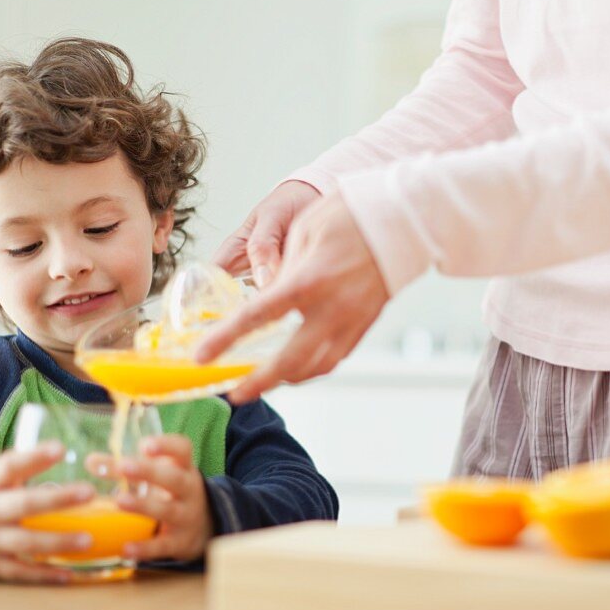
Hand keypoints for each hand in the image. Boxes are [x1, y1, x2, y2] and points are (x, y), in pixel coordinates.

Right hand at [0, 443, 95, 583]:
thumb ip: (21, 467)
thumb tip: (60, 450)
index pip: (10, 466)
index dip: (34, 457)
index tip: (60, 449)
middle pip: (23, 504)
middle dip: (57, 499)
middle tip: (89, 492)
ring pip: (25, 542)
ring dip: (57, 542)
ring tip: (87, 540)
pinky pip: (20, 572)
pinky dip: (44, 575)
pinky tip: (69, 575)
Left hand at [114, 435, 212, 561]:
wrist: (203, 528)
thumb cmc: (170, 493)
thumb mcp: (154, 477)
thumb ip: (122, 468)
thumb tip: (90, 461)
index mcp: (183, 468)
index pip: (182, 449)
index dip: (166, 445)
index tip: (144, 445)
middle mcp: (189, 490)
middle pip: (174, 479)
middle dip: (149, 472)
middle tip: (124, 466)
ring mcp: (187, 516)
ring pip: (168, 510)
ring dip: (143, 505)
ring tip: (119, 500)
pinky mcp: (180, 542)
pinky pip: (163, 545)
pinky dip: (145, 548)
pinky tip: (125, 549)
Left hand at [195, 191, 389, 402]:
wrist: (406, 219)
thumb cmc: (352, 215)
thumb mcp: (304, 230)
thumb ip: (282, 268)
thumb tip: (268, 294)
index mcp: (308, 281)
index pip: (257, 318)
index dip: (226, 340)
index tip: (203, 357)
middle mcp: (332, 309)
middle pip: (289, 361)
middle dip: (258, 383)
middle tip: (234, 394)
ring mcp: (353, 321)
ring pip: (316, 368)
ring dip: (287, 381)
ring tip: (264, 383)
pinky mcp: (366, 324)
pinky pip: (336, 358)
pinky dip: (313, 369)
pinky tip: (299, 368)